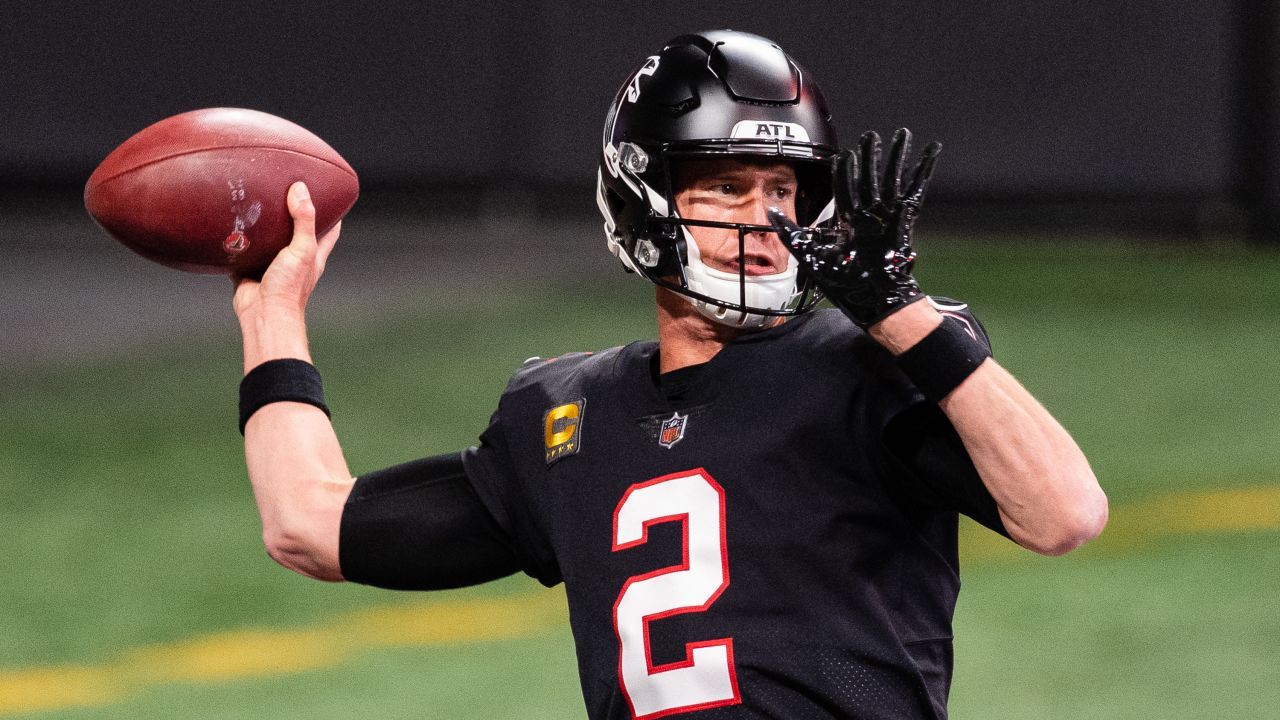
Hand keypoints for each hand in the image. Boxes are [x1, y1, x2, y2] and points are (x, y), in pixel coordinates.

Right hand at [232, 182, 340, 323]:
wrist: (263, 313)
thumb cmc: (289, 288)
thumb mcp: (302, 249)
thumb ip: (304, 220)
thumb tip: (300, 189)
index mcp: (312, 254)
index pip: (329, 230)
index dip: (332, 212)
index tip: (327, 193)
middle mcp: (294, 258)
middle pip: (297, 231)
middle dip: (293, 213)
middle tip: (284, 191)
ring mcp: (272, 264)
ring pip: (269, 239)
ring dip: (264, 225)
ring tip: (256, 201)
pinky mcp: (250, 269)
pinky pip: (244, 250)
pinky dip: (240, 239)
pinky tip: (231, 224)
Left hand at [768, 128, 939, 327]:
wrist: (874, 300)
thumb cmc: (845, 285)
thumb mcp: (810, 255)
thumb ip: (791, 232)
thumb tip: (772, 212)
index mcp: (849, 222)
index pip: (846, 188)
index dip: (846, 171)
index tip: (846, 154)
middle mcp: (868, 216)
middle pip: (869, 177)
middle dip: (871, 156)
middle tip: (871, 136)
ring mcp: (887, 215)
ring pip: (892, 177)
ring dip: (897, 155)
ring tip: (902, 134)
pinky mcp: (904, 218)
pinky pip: (915, 189)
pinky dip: (924, 169)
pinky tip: (930, 151)